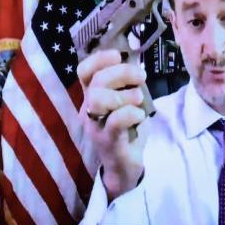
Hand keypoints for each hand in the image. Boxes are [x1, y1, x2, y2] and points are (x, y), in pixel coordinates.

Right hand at [77, 49, 147, 200]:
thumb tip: (135, 60)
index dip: (99, 59)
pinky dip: (131, 113)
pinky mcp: (109, 142)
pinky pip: (115, 121)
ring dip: (125, 95)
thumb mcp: (126, 103)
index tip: (118, 56)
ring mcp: (96, 127)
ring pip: (99, 99)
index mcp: (91, 98)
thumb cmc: (126, 132)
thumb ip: (127, 85)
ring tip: (139, 101)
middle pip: (95, 82)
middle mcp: (88, 111)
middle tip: (141, 77)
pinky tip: (140, 117)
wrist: (124, 169)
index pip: (83, 71)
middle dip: (121, 73)